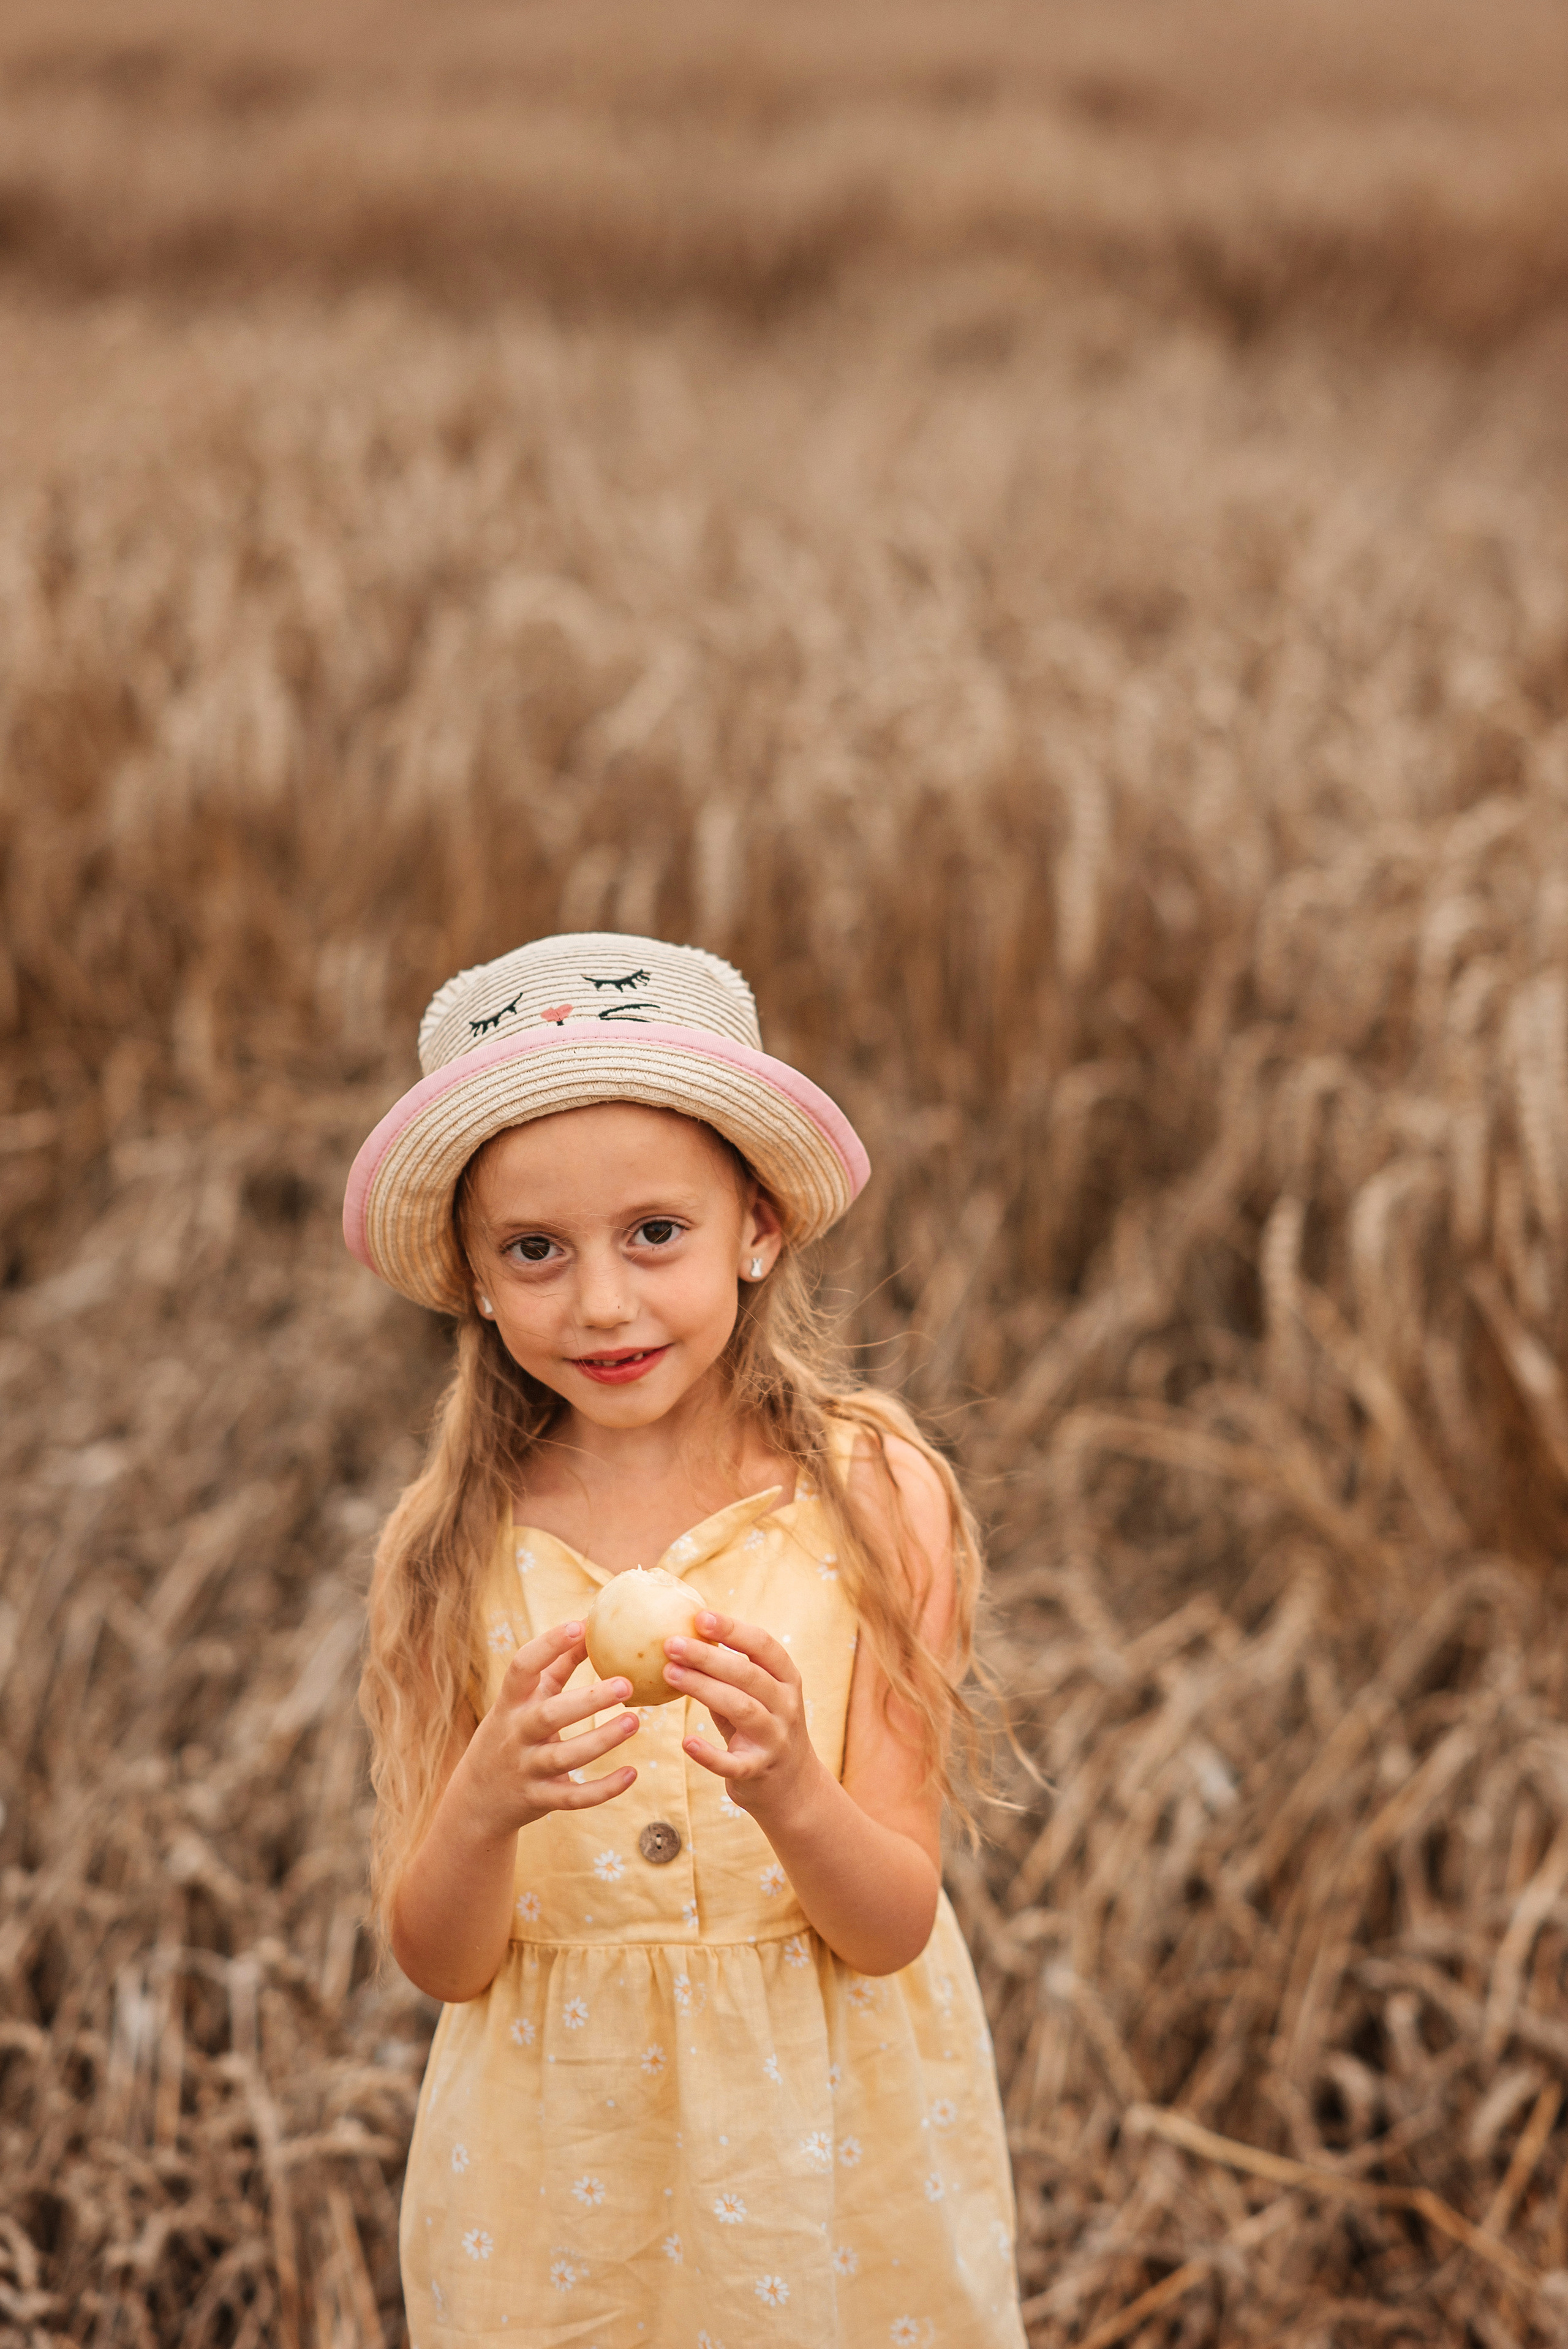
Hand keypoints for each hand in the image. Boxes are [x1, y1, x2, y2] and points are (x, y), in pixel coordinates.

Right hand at [457, 1620, 638, 1837]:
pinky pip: (574, 1798)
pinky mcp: (540, 1799)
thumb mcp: (524, 1699)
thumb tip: (590, 1625)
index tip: (579, 1626)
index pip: (522, 1667)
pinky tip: (632, 1774)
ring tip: (634, 1721)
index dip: (548, 1644)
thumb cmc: (512, 1731)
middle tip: (626, 1684)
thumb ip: (556, 1665)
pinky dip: (603, 1789)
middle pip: (550, 1715)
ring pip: (565, 1758)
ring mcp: (526, 1769)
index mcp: (511, 1702)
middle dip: (588, 1700)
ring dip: (602, 1740)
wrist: (477, 1798)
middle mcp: (516, 1734)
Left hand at [665, 1612, 823, 1825]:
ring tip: (669, 1674)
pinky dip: (709, 1754)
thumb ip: (731, 1672)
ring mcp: (775, 1739)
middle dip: (708, 1656)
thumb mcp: (757, 1695)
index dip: (733, 1629)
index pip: (764, 1645)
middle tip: (671, 1644)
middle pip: (748, 1675)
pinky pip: (733, 1763)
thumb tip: (686, 1636)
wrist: (792, 1785)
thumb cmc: (762, 1726)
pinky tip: (687, 1742)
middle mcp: (786, 1706)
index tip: (700, 1616)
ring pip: (742, 1709)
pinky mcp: (758, 1771)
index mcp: (786, 1679)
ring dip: (704, 1689)